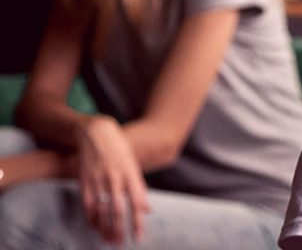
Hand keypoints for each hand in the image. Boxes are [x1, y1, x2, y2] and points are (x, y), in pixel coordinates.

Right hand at [76, 114, 150, 243]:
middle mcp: (115, 177)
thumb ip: (139, 188)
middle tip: (121, 244)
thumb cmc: (119, 149)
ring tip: (109, 240)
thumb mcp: (134, 165)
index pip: (136, 203)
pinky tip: (95, 227)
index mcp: (131, 173)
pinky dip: (91, 218)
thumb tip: (147, 210)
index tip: (139, 237)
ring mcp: (98, 179)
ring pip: (101, 210)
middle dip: (120, 229)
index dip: (137, 222)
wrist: (96, 132)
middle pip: (118, 210)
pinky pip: (88, 204)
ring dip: (105, 228)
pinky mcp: (85, 180)